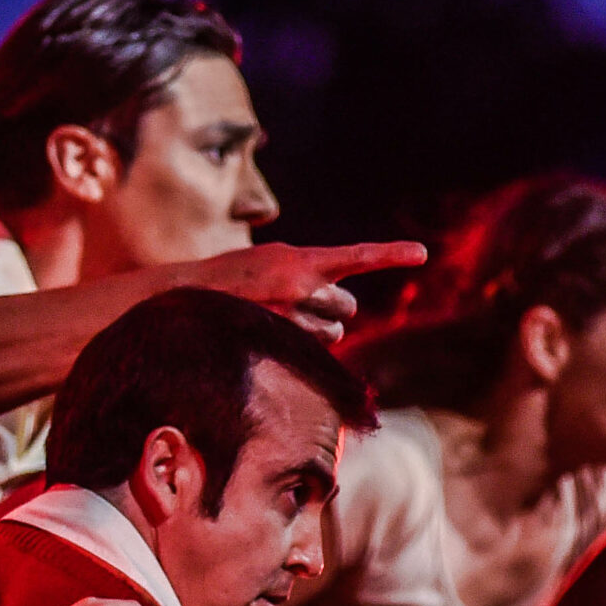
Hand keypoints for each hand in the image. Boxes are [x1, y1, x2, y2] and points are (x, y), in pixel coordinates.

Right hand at [187, 240, 428, 342]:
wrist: (183, 298)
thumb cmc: (230, 280)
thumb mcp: (271, 263)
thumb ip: (306, 275)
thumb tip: (338, 308)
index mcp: (301, 260)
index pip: (356, 256)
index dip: (391, 255)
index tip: (422, 253)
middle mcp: (301, 286)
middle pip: (346, 307)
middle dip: (332, 312)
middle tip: (302, 309)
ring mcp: (290, 317)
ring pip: (331, 335)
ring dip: (316, 332)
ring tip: (280, 323)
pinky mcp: (278, 341)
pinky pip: (313, 352)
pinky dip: (304, 349)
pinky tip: (279, 340)